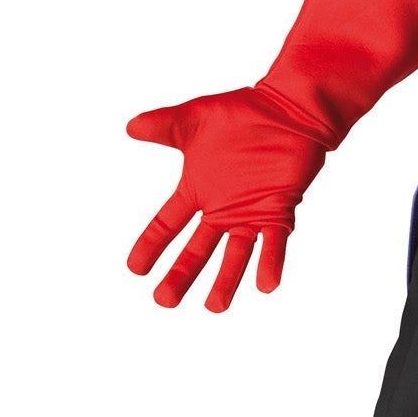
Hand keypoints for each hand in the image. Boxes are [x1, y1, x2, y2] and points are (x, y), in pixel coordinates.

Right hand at [125, 85, 329, 310]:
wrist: (287, 108)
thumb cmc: (241, 113)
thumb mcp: (194, 119)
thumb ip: (163, 126)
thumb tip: (130, 127)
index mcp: (198, 191)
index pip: (168, 224)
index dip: (151, 245)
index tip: (135, 269)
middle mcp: (222, 209)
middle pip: (198, 249)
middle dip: (182, 275)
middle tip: (165, 301)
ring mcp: (251, 213)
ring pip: (236, 255)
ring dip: (227, 281)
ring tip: (215, 308)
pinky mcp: (279, 210)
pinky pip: (275, 241)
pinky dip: (271, 262)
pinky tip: (267, 285)